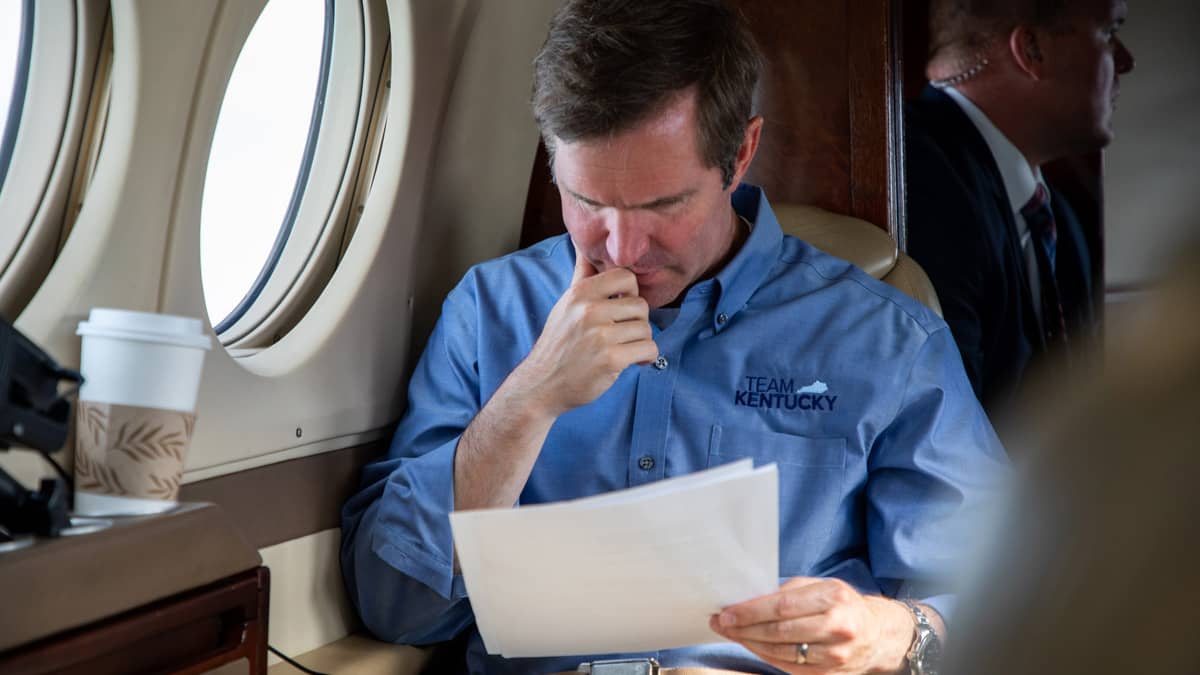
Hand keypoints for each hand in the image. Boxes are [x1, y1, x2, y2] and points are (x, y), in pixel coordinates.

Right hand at [508, 243, 657, 417]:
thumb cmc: (558, 344)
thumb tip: (583, 242)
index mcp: (581, 293)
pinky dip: (646, 357)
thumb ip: (581, 275)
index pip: (626, 276)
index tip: (621, 309)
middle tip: (623, 335)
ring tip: (624, 349)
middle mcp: (589, 310)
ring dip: (640, 342)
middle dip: (637, 323)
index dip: (630, 293)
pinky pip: (649, 349)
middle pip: (641, 305)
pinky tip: (633, 361)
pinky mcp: (610, 359)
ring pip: (646, 329)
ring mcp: (600, 335)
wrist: (542, 384)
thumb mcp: (565, 304)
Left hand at [709, 578, 913, 673]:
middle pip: (779, 631)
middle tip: (721, 623)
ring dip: (751, 644)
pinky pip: (790, 667)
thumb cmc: (842, 604)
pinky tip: (752, 646)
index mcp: (833, 597)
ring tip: (731, 634)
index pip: (782, 607)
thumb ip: (788, 592)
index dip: (751, 612)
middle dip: (744, 628)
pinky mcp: (829, 673)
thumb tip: (748, 600)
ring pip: (782, 652)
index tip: (727, 612)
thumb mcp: (820, 586)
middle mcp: (837, 626)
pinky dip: (766, 657)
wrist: (878, 633)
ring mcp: (835, 654)